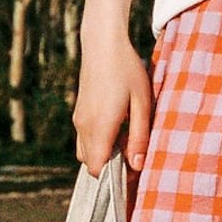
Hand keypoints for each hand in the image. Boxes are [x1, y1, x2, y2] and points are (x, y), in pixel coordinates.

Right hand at [73, 18, 154, 174]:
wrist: (103, 44)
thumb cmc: (128, 71)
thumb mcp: (142, 104)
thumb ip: (139, 137)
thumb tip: (137, 166)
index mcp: (100, 127)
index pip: (97, 169)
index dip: (114, 177)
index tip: (133, 169)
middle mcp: (84, 127)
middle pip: (90, 165)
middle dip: (110, 168)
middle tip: (133, 153)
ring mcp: (78, 120)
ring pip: (85, 153)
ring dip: (103, 154)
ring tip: (126, 138)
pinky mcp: (78, 113)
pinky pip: (84, 139)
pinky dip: (97, 143)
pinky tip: (117, 126)